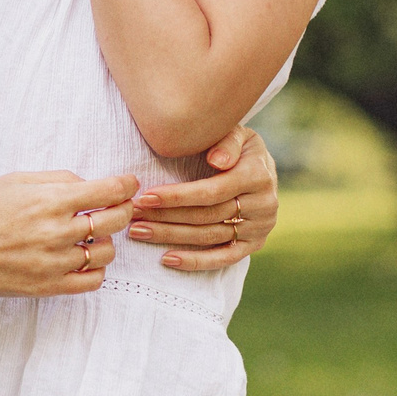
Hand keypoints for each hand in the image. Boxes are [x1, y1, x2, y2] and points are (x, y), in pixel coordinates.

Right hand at [0, 169, 141, 298]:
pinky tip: (84, 258)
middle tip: (120, 206)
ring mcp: (54, 263)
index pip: (107, 192)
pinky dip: (96, 269)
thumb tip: (88, 185)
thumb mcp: (15, 180)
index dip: (126, 185)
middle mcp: (57, 232)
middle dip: (123, 209)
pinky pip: (92, 281)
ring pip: (106, 252)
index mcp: (49, 201)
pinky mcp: (48, 287)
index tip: (130, 184)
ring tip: (91, 234)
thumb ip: (57, 180)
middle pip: (114, 220)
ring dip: (106, 240)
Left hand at [126, 126, 277, 272]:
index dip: (177, 197)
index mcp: (257, 175)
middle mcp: (262, 205)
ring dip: (171, 236)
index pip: (211, 192)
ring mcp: (260, 228)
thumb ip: (228, 141)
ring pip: (209, 237)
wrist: (263, 167)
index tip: (146, 197)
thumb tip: (217, 161)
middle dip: (166, 216)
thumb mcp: (237, 134)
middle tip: (133, 215)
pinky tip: (167, 259)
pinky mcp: (255, 244)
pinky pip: (224, 258)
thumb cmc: (238, 147)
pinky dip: (196, 262)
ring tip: (138, 231)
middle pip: (206, 216)